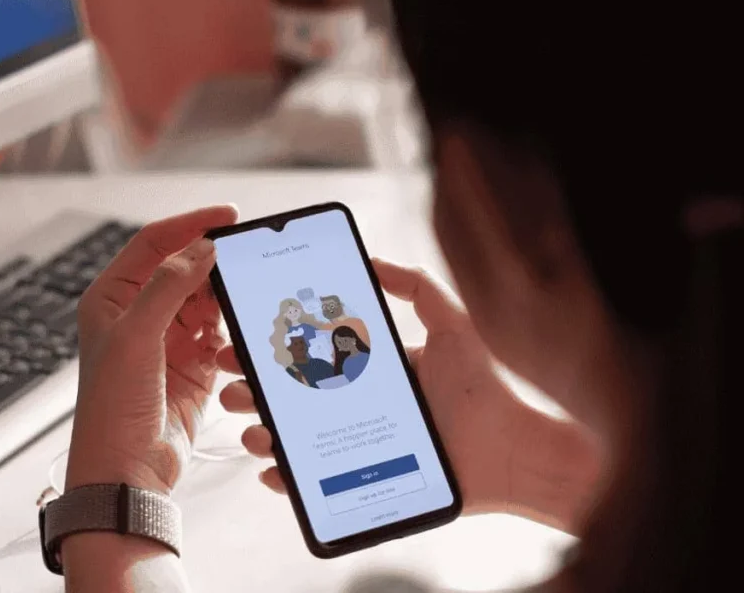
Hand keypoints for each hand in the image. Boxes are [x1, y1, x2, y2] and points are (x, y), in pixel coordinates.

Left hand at [65, 206, 237, 494]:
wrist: (127, 471)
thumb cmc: (112, 408)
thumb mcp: (135, 336)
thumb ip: (170, 287)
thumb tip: (202, 248)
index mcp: (112, 297)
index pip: (153, 244)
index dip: (190, 225)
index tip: (227, 216)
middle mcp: (139, 314)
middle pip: (185, 269)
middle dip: (213, 263)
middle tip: (247, 254)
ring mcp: (168, 340)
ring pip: (206, 301)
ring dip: (224, 298)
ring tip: (246, 293)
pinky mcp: (194, 365)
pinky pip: (219, 333)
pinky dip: (231, 329)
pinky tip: (241, 328)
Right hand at [219, 260, 599, 531]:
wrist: (513, 450)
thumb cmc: (484, 387)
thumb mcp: (449, 325)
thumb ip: (416, 286)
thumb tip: (373, 258)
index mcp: (366, 371)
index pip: (307, 357)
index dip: (271, 350)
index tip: (242, 339)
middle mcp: (353, 407)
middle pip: (289, 398)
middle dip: (252, 390)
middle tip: (230, 384)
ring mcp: (352, 445)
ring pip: (293, 440)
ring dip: (262, 433)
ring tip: (249, 429)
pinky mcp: (359, 483)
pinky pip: (312, 484)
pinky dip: (285, 480)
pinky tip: (271, 470)